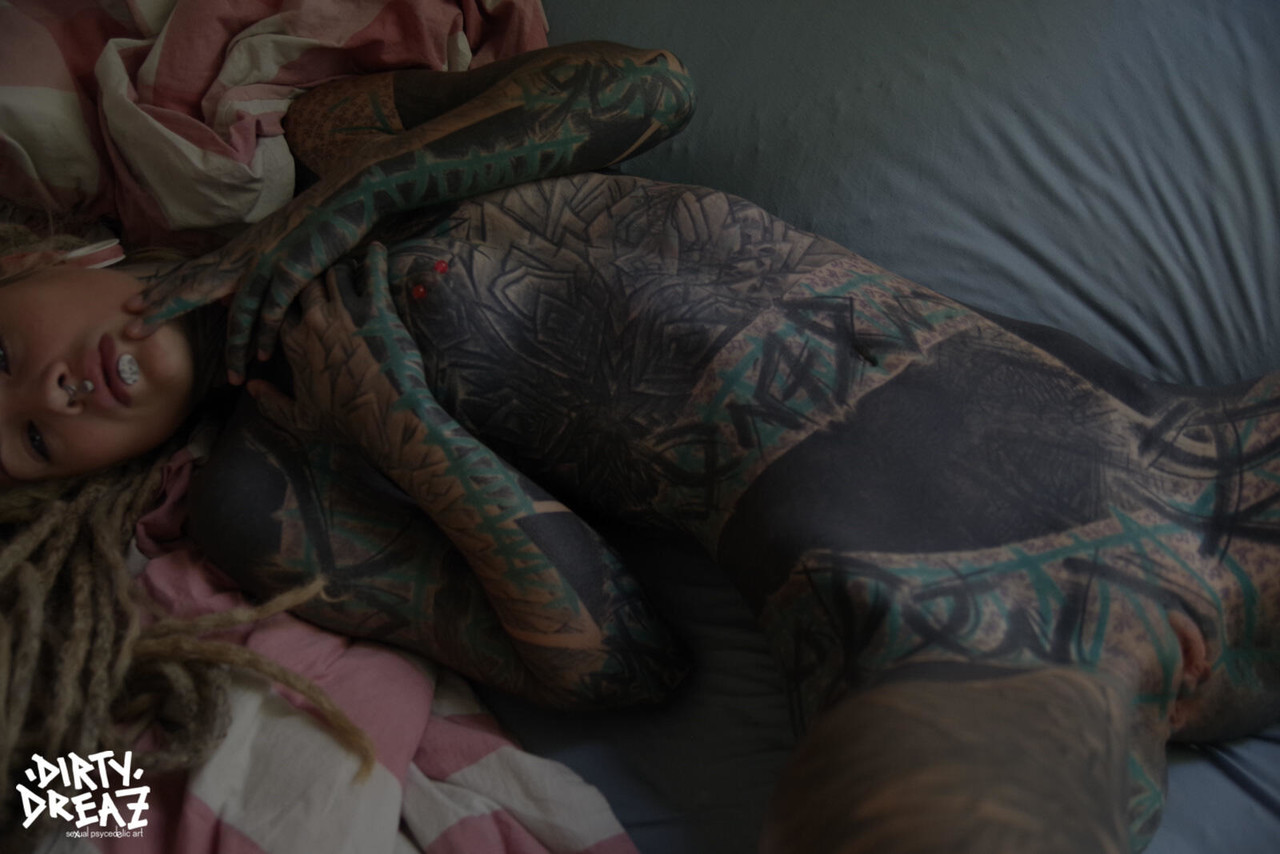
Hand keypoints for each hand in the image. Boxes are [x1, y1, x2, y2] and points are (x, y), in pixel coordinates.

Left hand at [123, 177, 378, 382]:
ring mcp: (269, 263)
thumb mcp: (275, 246)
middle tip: (132, 328)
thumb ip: (251, 271)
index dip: (162, 289)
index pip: (190, 272)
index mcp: (239, 252)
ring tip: (230, 376)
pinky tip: (267, 355)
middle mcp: (245, 257)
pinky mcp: (295, 269)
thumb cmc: (314, 222)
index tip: (133, 304)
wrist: (348, 194)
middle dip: (164, 308)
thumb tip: (233, 298)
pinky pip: (276, 308)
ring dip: (233, 345)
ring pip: (239, 310)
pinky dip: (270, 333)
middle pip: (197, 286)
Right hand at [246, 242, 427, 458]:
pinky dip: (375, 257)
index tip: (278, 285)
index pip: (274, 307)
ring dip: (336, 265)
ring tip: (344, 259)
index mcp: (293, 342)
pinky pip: (372, 272)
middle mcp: (314, 320)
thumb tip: (251, 386)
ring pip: (332, 270)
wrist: (387, 418)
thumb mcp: (300, 419)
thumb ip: (271, 402)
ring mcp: (345, 311)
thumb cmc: (346, 422)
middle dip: (305, 272)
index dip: (274, 295)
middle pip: (300, 281)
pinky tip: (377, 248)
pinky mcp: (377, 308)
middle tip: (313, 262)